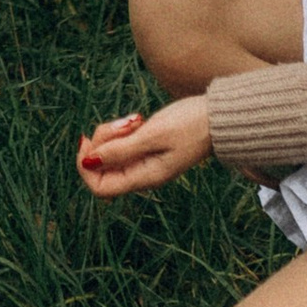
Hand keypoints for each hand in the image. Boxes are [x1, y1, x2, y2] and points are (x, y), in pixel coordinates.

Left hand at [77, 96, 216, 198]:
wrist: (219, 118)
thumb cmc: (191, 126)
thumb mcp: (153, 135)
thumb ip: (120, 150)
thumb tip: (89, 161)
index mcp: (145, 178)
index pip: (100, 188)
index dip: (86, 167)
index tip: (88, 141)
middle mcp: (142, 174)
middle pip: (102, 167)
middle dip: (101, 142)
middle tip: (122, 124)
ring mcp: (144, 161)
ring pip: (110, 152)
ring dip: (112, 132)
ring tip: (134, 119)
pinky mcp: (147, 148)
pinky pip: (122, 143)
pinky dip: (122, 129)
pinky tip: (138, 119)